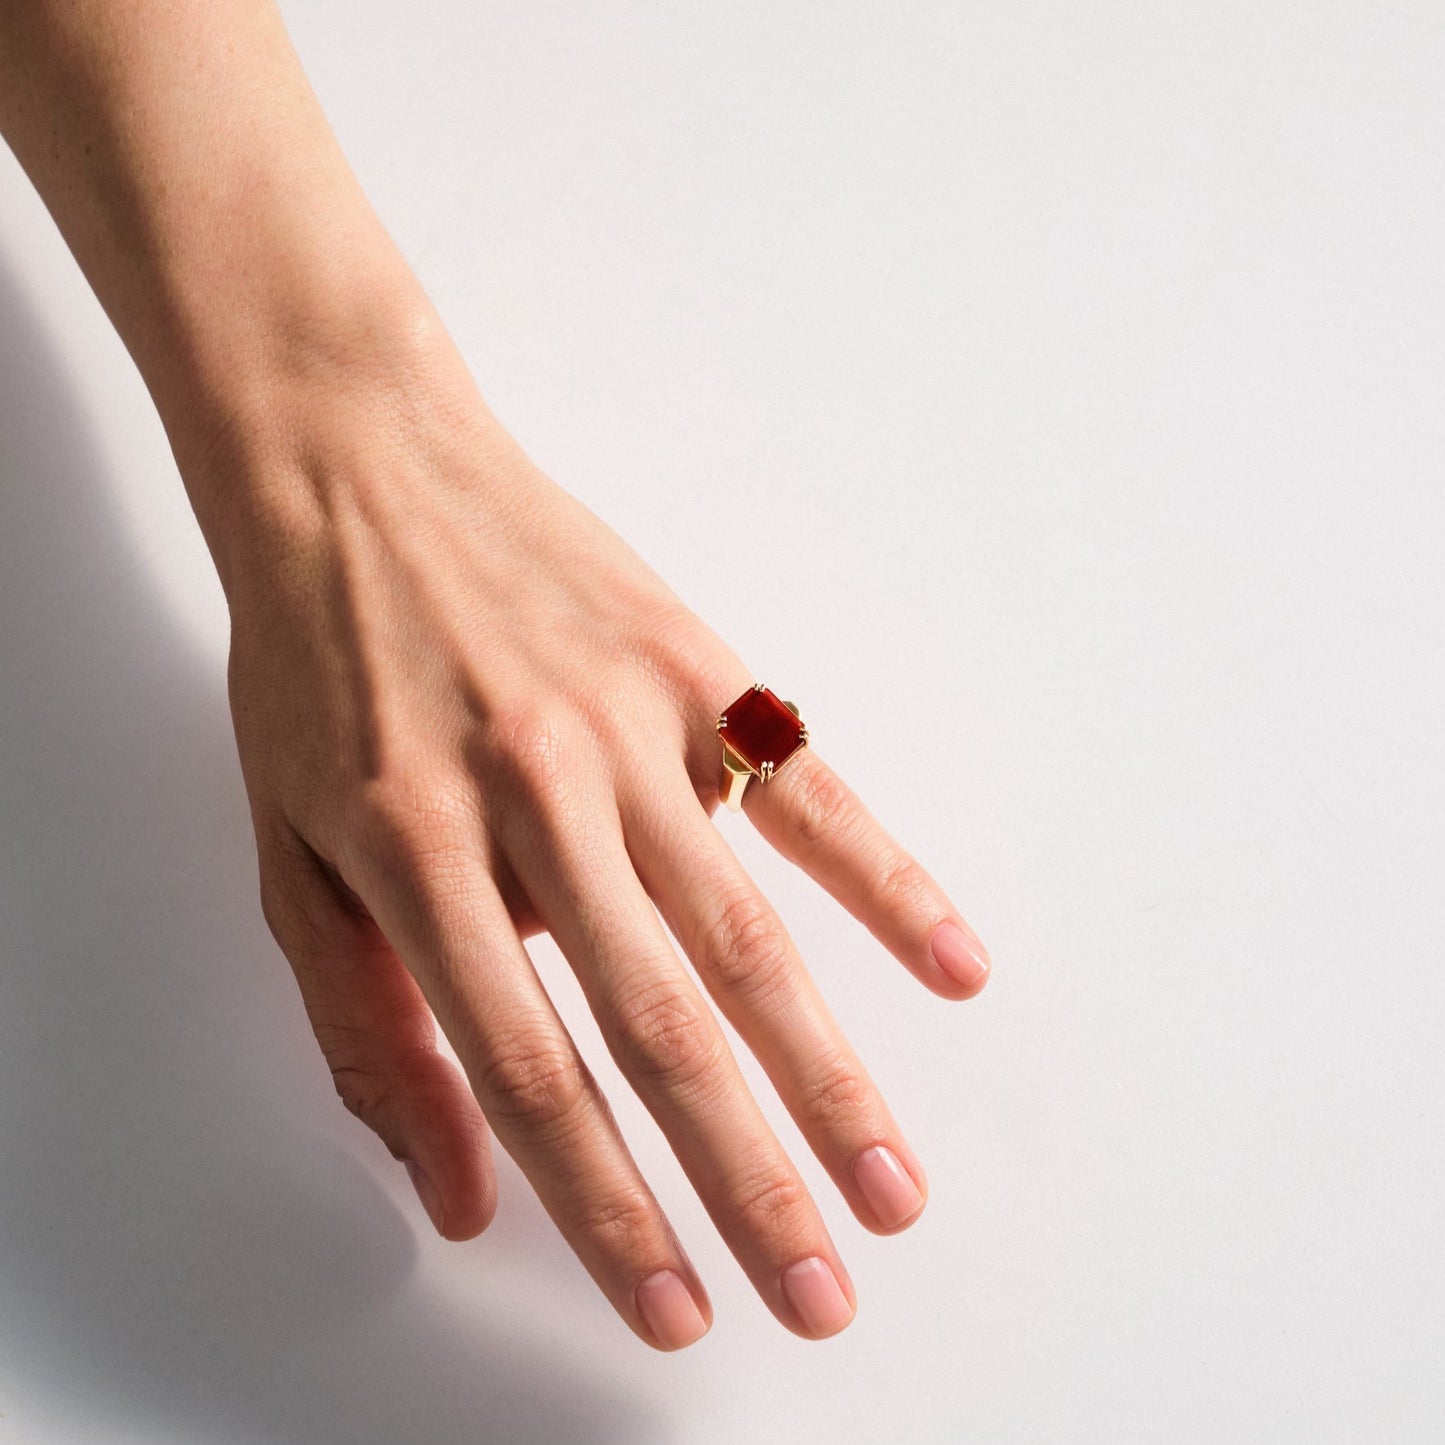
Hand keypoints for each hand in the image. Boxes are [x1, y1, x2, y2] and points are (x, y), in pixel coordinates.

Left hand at [211, 300, 991, 1350]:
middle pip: (660, 1023)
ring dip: (828, 1071)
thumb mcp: (290, 850)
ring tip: (890, 1182)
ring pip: (746, 930)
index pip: (530, 1072)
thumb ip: (365, 1029)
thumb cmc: (315, 664)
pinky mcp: (694, 670)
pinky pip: (807, 789)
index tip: (675, 1307)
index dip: (606, 1208)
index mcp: (416, 852)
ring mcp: (627, 731)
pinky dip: (887, 878)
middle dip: (746, 1180)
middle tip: (820, 1291)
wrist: (357, 468)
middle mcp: (534, 799)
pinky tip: (954, 964)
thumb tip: (456, 1190)